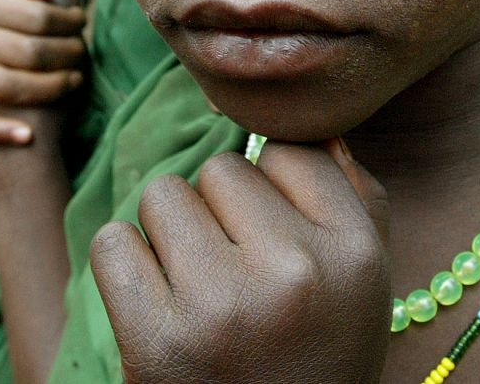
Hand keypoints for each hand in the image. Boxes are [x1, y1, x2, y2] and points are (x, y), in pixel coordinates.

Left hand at [91, 138, 390, 383]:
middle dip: (220, 212)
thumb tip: (314, 124)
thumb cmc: (319, 354)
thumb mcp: (366, 281)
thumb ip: (355, 194)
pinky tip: (154, 301)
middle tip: (235, 271)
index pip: (288, 150)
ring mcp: (221, 306)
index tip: (273, 234)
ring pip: (163, 195)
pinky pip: (113, 242)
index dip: (273, 188)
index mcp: (353, 251)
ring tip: (196, 286)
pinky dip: (125, 265)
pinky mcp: (156, 340)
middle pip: (222, 169)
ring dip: (169, 233)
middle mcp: (294, 272)